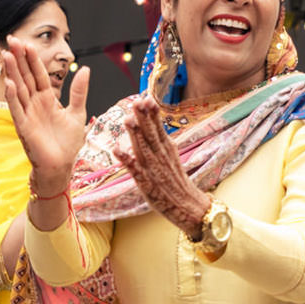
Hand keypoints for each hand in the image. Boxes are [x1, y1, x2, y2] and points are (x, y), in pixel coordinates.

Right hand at [2, 35, 88, 192]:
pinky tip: (9, 83)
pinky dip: (13, 97)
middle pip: (25, 77)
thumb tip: (85, 69)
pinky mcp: (24, 127)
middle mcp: (34, 104)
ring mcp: (28, 114)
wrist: (61, 167)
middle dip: (18, 59)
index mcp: (47, 99)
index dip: (32, 59)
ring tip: (6, 54)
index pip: (38, 74)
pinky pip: (17, 109)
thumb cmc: (67, 144)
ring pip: (19, 89)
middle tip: (11, 39)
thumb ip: (79, 91)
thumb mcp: (77, 113)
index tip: (26, 43)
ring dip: (12, 72)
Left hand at [120, 95, 210, 236]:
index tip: (145, 96)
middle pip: (151, 135)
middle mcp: (160, 157)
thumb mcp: (170, 156)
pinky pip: (135, 172)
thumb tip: (151, 119)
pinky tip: (117, 150)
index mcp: (166, 149)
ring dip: (135, 135)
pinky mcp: (147, 185)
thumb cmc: (175, 182)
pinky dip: (127, 161)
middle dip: (143, 118)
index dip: (151, 113)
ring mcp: (154, 171)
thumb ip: (160, 139)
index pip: (158, 127)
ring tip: (127, 119)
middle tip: (137, 101)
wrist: (188, 207)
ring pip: (143, 150)